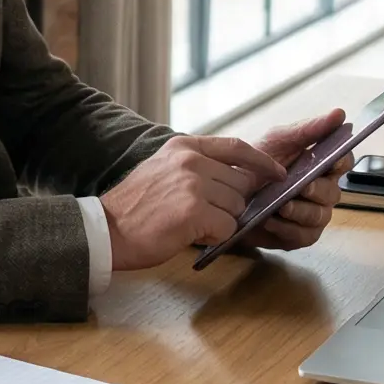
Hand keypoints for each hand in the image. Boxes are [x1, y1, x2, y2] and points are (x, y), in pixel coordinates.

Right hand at [101, 133, 286, 271]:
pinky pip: (228, 227)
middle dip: (231, 204)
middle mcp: (190, 160)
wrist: (106, 229)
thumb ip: (196, 168)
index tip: (277, 173)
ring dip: (222, 222)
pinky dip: (215, 236)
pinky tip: (191, 235)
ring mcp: (193, 184)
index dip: (261, 162)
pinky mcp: (194, 211)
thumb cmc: (134, 208)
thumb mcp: (163, 171)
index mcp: (183, 147)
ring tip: (192, 225)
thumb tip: (237, 181)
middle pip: (240, 183)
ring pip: (236, 207)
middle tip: (207, 217)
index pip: (236, 147)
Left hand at [229, 109, 350, 251]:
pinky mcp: (298, 236)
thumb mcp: (279, 140)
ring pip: (320, 216)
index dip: (342, 162)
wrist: (226, 190)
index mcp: (319, 165)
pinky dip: (287, 228)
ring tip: (281, 206)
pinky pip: (303, 235)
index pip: (343, 162)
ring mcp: (311, 215)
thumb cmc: (256, 163)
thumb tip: (339, 114)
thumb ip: (309, 129)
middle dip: (318, 190)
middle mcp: (321, 191)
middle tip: (302, 187)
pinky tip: (271, 219)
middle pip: (334, 193)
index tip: (332, 161)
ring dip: (301, 211)